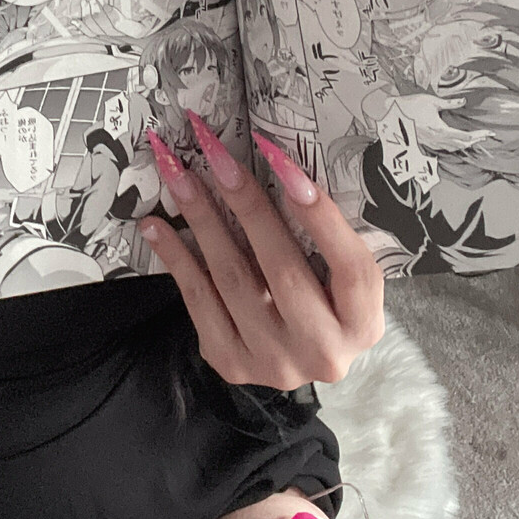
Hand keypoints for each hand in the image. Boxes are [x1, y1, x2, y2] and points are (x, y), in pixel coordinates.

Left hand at [142, 118, 383, 389]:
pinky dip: (176, 257)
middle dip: (246, 203)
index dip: (321, 215)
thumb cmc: (320, 303)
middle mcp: (322, 352)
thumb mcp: (339, 278)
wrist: (292, 360)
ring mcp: (273, 362)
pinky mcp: (230, 362)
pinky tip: (155, 224)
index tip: (283, 160)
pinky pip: (198, 300)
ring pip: (233, 280)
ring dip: (202, 220)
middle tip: (215, 156)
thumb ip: (325, 240)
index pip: (351, 268)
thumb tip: (278, 167)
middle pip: (283, 270)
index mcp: (363, 325)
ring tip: (178, 177)